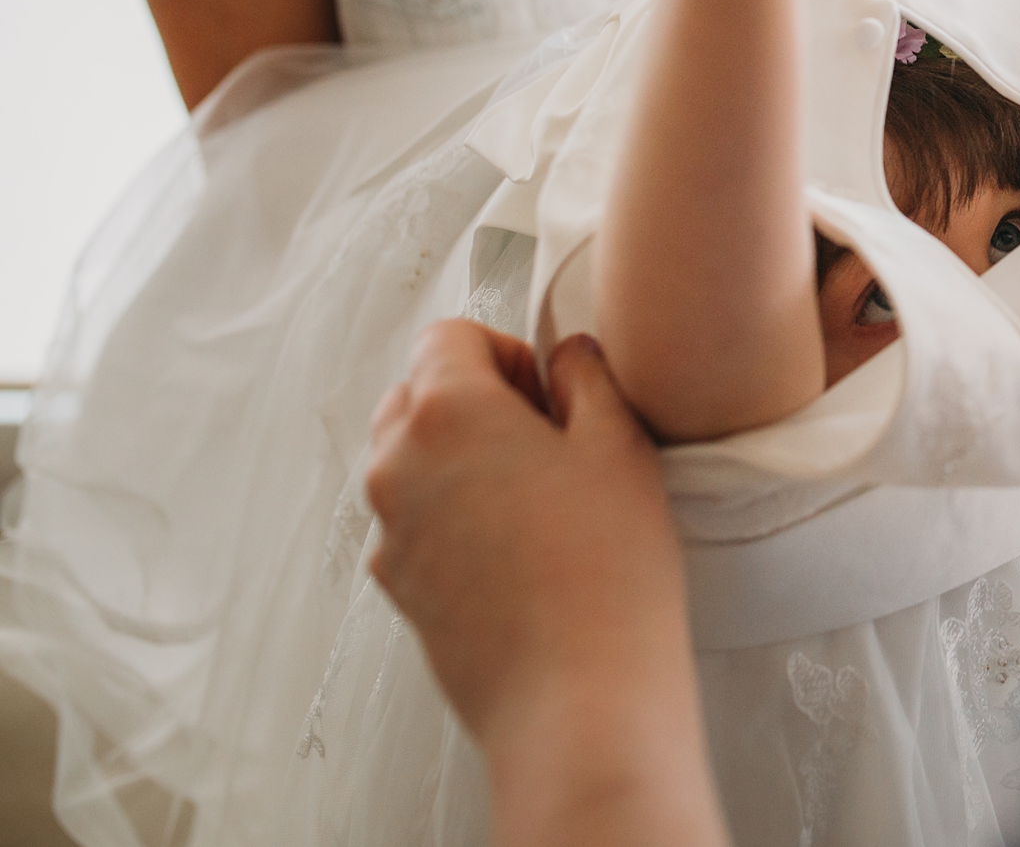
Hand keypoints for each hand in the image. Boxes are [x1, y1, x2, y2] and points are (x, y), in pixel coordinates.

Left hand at [365, 325, 684, 745]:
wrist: (578, 692)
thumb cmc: (605, 567)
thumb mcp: (619, 443)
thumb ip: (587, 376)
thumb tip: (568, 358)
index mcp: (446, 411)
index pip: (448, 336)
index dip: (507, 351)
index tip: (550, 392)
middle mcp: (397, 465)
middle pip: (416, 394)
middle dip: (477, 401)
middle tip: (548, 440)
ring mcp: (390, 533)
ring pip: (413, 461)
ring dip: (463, 460)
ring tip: (540, 502)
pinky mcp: (399, 588)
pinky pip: (418, 524)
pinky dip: (456, 519)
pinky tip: (523, 553)